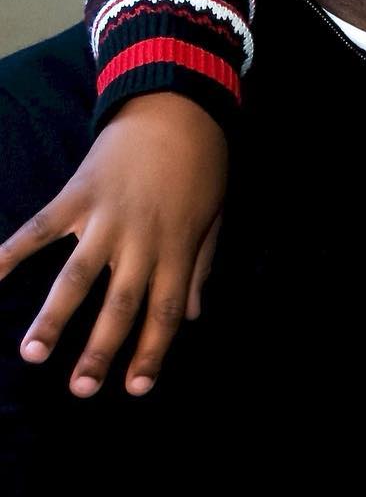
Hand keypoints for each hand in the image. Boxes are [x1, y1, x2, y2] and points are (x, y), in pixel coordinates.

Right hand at [0, 92, 226, 395]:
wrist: (177, 107)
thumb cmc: (201, 165)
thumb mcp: (213, 216)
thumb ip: (199, 267)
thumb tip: (191, 315)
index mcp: (178, 247)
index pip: (165, 310)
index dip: (151, 350)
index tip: (135, 388)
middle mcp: (142, 238)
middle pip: (121, 302)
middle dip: (101, 349)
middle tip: (81, 390)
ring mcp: (106, 217)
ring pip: (77, 275)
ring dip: (54, 317)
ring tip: (33, 354)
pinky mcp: (77, 194)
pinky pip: (40, 228)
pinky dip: (10, 252)